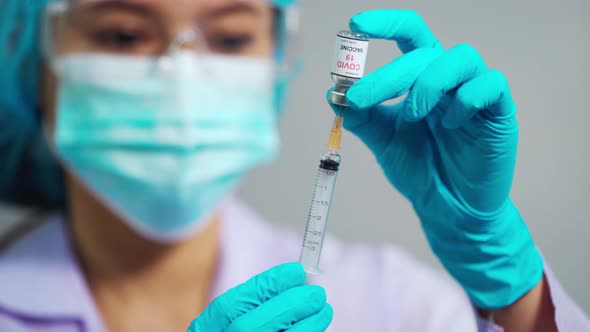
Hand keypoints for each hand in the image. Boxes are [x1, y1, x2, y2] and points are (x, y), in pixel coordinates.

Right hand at [188, 263, 332, 331]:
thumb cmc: (233, 330)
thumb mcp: (230, 317)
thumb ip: (252, 302)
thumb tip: (295, 278)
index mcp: (204, 329)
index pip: (228, 305)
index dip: (264, 286)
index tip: (296, 270)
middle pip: (248, 327)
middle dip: (286, 307)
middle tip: (317, 293)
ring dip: (305, 326)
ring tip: (324, 309)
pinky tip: (317, 326)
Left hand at [330, 10, 542, 308]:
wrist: (447, 209)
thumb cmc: (419, 170)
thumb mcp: (383, 142)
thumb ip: (362, 117)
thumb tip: (332, 92)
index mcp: (423, 79)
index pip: (410, 36)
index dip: (387, 24)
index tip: (355, 25)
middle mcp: (449, 80)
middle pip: (425, 52)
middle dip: (389, 74)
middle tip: (360, 97)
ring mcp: (475, 95)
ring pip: (462, 58)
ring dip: (429, 82)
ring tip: (412, 114)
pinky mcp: (499, 114)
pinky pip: (490, 86)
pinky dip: (466, 99)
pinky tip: (452, 124)